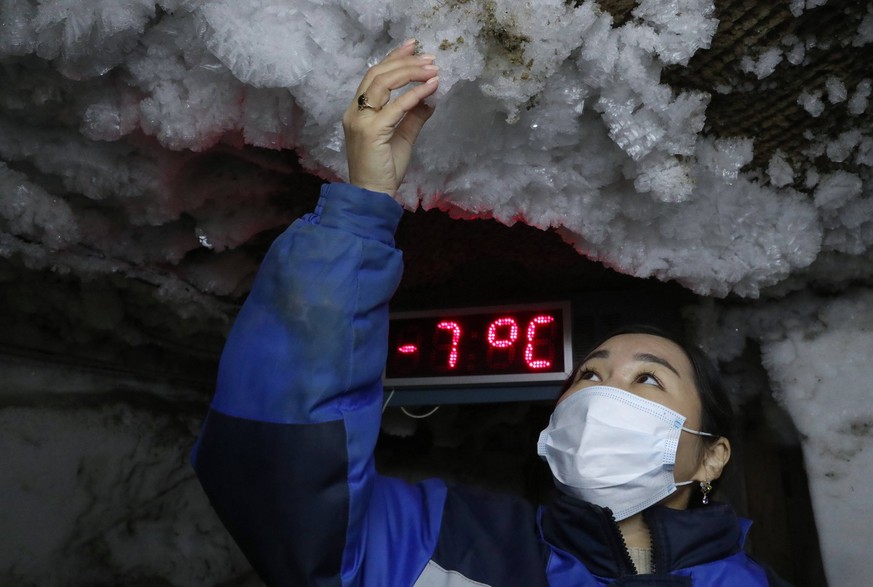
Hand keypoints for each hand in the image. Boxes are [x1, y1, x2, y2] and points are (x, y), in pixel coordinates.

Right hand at [343, 39, 439, 196]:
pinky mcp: (371, 131)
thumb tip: (429, 98)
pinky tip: (431, 88)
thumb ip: (413, 116)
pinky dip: (414, 94)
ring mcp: (360, 120)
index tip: (413, 47)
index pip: (374, 76)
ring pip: (382, 84)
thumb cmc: (384, 170)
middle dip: (405, 62)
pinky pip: (395, 107)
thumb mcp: (402, 137)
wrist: (372, 195)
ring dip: (410, 73)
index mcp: (358, 110)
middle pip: (377, 74)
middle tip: (429, 58)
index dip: (393, 58)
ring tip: (432, 69)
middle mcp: (355, 111)